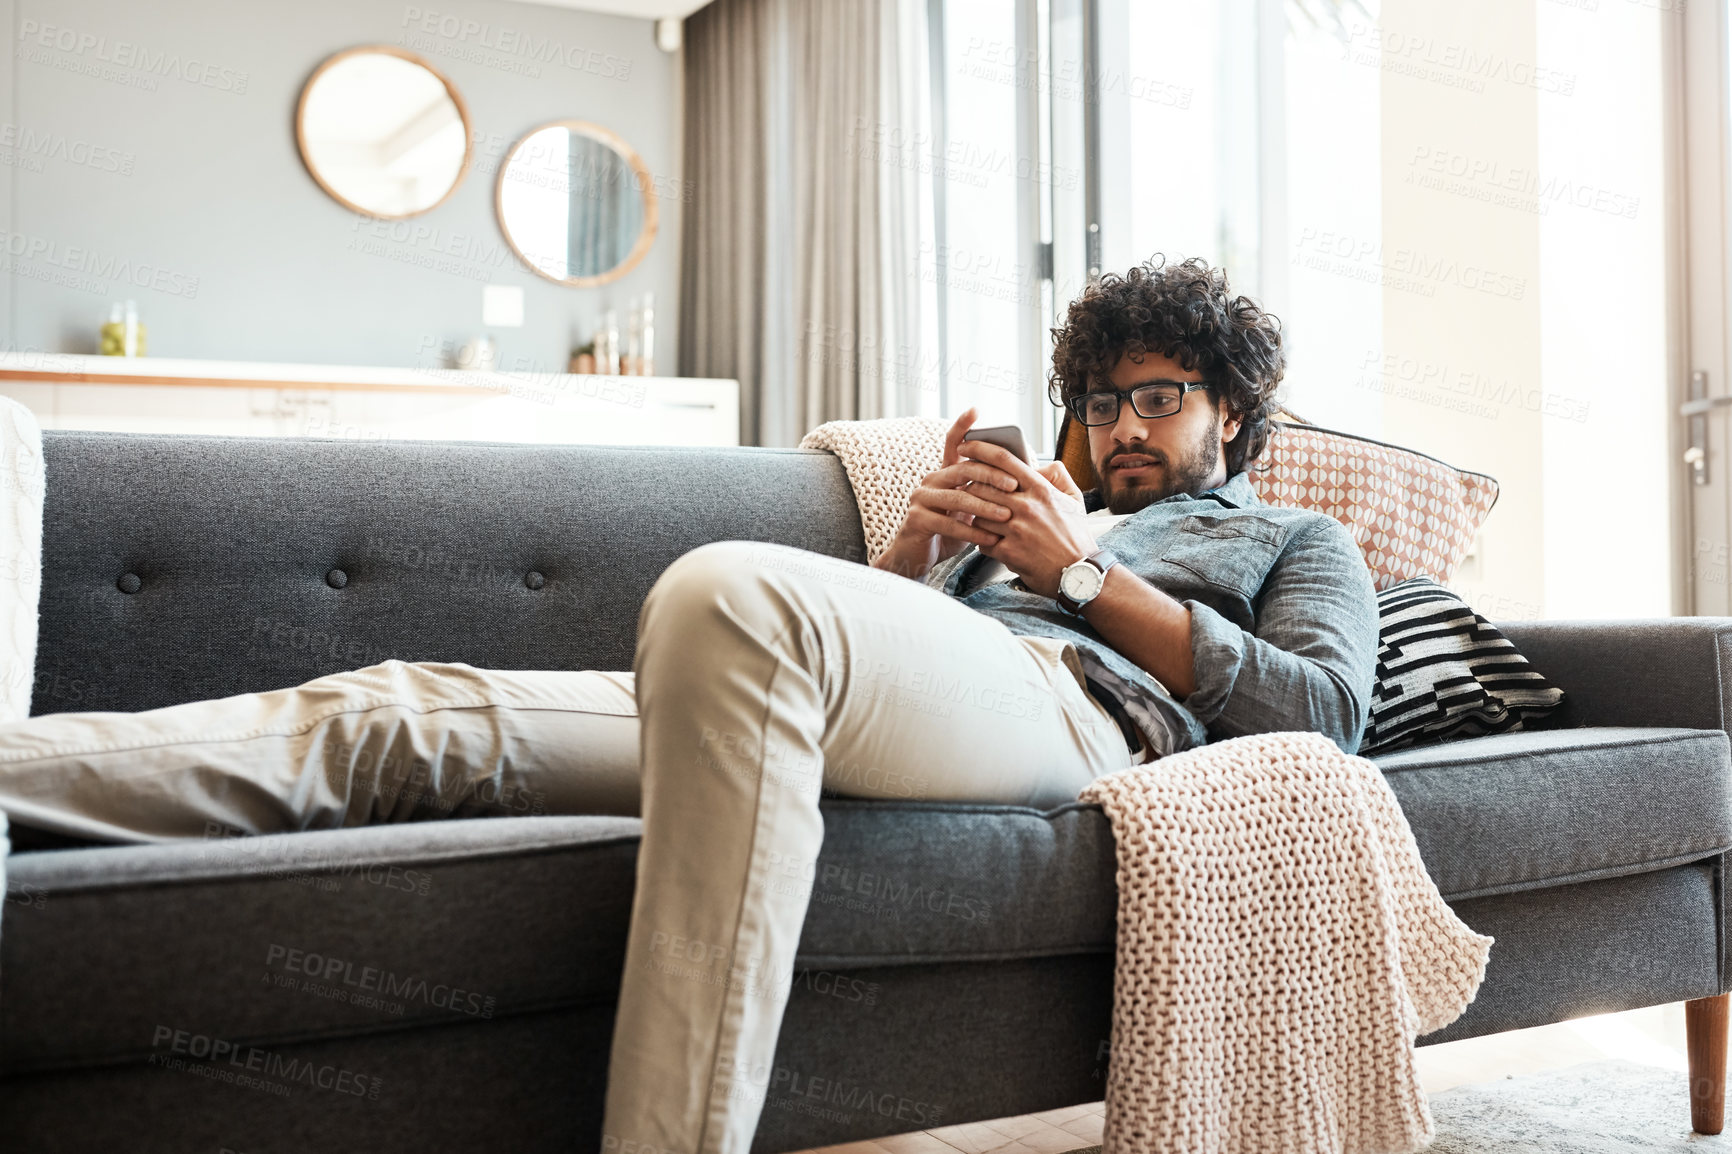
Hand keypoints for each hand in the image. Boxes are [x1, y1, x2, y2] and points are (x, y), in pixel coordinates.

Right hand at [871, 408, 1023, 579]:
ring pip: (958, 497)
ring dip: (986, 508)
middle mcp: (931, 480)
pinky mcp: (917, 519)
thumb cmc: (953, 530)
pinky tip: (990, 539)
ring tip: (1007, 516)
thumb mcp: (972, 508)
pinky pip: (947, 523)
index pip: (953, 443)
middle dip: (992, 476)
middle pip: (964, 469)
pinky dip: (972, 532)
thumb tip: (1027, 474)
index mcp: (946, 472)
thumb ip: (989, 490)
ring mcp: (921, 498)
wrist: (919, 556)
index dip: (962, 425)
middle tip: (1015, 486)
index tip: (976, 410)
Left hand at [956, 440, 1093, 598]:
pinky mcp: (1008, 552)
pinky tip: (989, 541)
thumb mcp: (1075, 500)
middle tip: (965, 488)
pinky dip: (981, 540)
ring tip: (977, 517)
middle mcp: (1027, 506)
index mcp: (1041, 490)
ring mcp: (1016, 530)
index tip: (966, 445)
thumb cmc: (1076, 537)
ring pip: (978, 514)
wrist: (1080, 574)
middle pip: (982, 486)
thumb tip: (1041, 464)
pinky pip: (981, 540)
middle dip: (970, 486)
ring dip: (974, 515)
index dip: (981, 448)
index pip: (1004, 460)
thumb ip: (1058, 476)